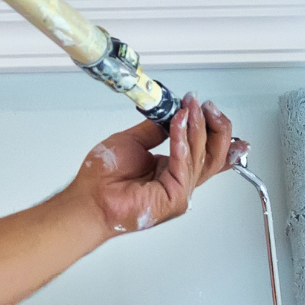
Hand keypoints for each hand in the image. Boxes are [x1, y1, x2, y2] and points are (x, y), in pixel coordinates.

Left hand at [67, 92, 246, 237]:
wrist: (90, 198)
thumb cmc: (103, 178)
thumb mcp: (133, 142)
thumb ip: (156, 129)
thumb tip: (172, 112)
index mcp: (173, 170)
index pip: (206, 150)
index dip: (212, 128)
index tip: (206, 107)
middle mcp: (180, 181)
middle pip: (213, 155)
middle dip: (215, 127)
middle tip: (206, 106)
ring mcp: (180, 191)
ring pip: (201, 157)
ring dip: (196, 128)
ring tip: (190, 108)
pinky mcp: (175, 197)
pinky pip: (184, 164)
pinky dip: (182, 140)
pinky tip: (179, 123)